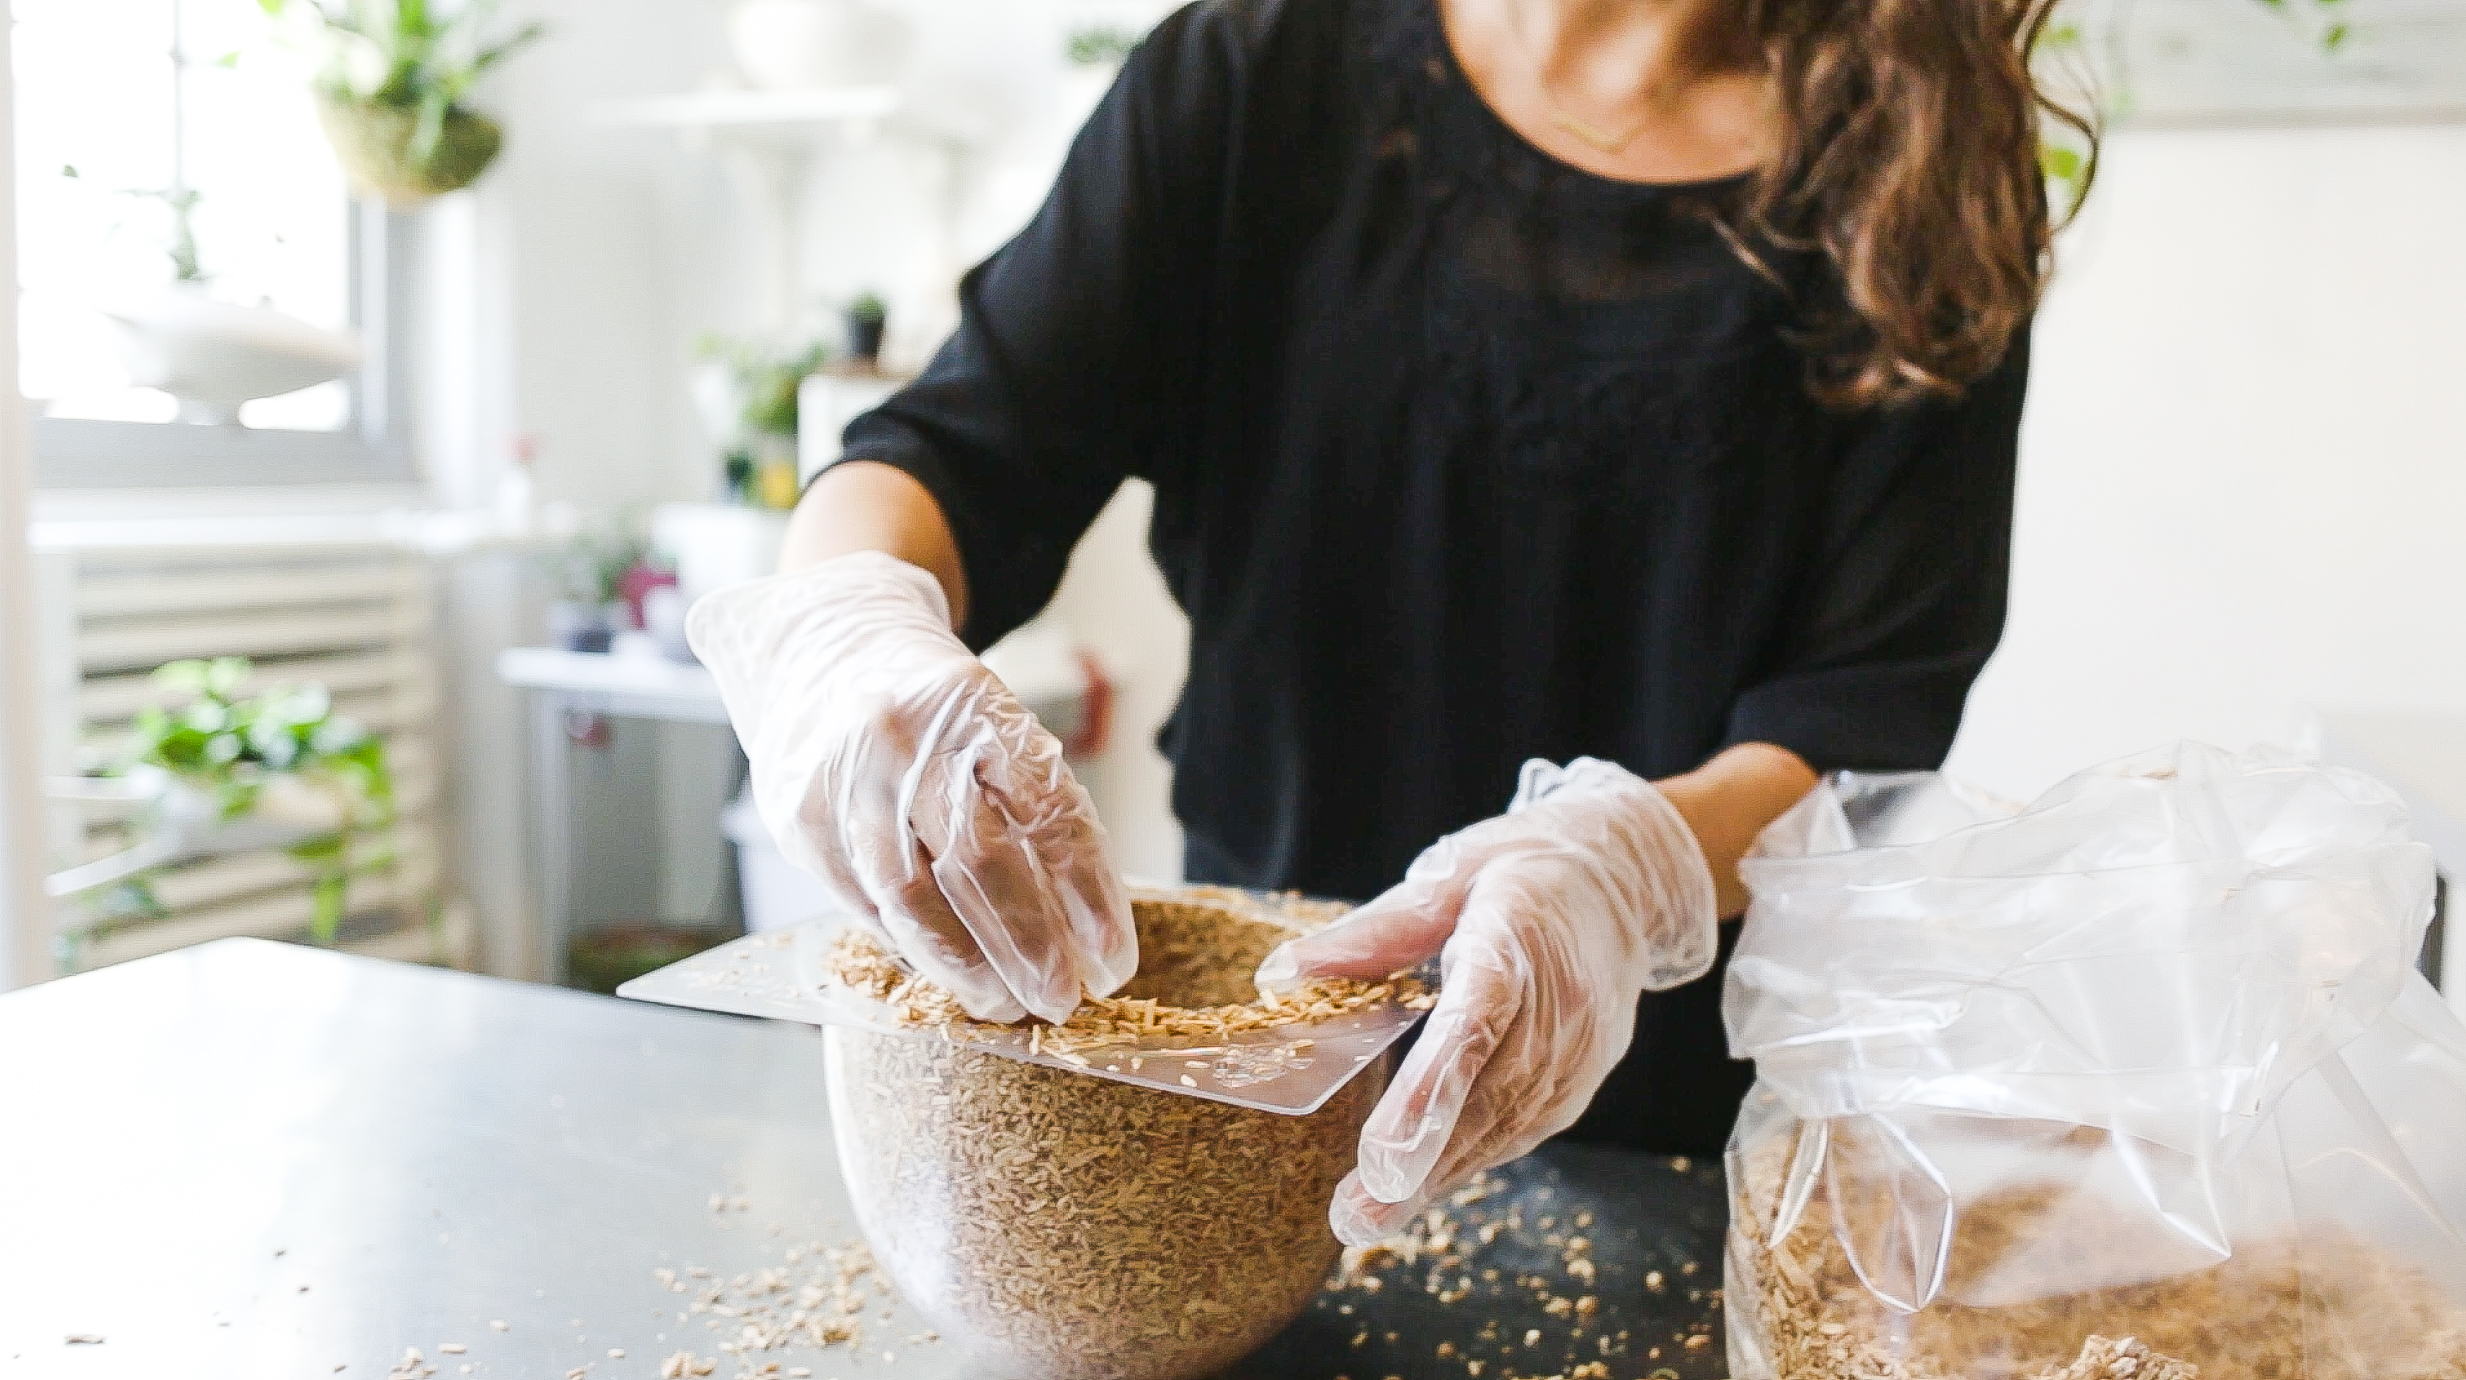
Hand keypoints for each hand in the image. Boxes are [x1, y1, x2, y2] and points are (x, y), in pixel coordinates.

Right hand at [687, 551, 1134, 1023]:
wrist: (820, 642)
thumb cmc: (932, 704)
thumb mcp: (994, 722)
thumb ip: (1033, 805)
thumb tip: (1082, 927)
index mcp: (975, 705)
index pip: (1046, 813)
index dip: (1087, 898)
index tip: (1114, 960)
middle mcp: (906, 740)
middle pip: (979, 862)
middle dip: (1030, 946)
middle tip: (1063, 999)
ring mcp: (846, 782)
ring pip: (912, 898)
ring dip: (968, 967)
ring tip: (1007, 1005)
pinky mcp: (800, 821)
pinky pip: (866, 906)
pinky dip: (915, 948)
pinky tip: (950, 973)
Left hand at [1255, 758, 1717, 1245]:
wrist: (1625, 879)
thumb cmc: (1520, 872)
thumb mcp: (1448, 874)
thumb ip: (1374, 930)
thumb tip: (1284, 973)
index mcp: (1517, 938)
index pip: (1475, 1020)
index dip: (1430, 1089)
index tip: (1386, 1149)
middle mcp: (1560, 1003)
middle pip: (1489, 1092)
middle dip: (1421, 1159)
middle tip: (1356, 1213)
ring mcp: (1580, 1048)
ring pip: (1509, 1124)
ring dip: (1442, 1175)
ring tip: (1373, 1217)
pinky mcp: (1582, 1077)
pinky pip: (1525, 1128)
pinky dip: (1472, 1159)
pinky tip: (1423, 1186)